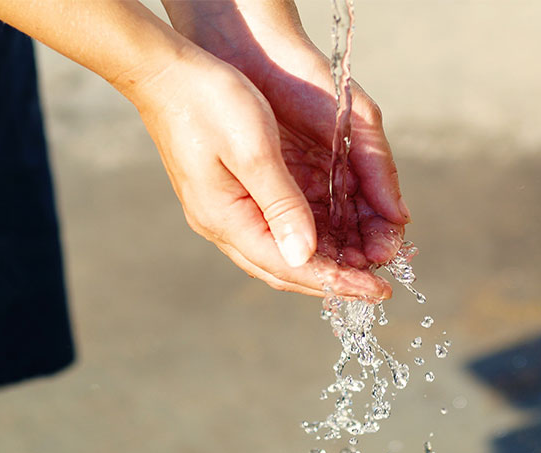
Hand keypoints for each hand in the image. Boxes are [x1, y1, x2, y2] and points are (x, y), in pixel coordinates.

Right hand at [128, 48, 392, 297]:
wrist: (164, 73)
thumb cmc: (209, 101)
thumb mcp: (254, 151)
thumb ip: (282, 205)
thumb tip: (306, 256)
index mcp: (226, 219)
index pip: (289, 267)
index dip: (336, 282)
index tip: (376, 291)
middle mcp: (221, 225)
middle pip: (284, 270)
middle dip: (332, 281)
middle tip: (375, 286)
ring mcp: (221, 212)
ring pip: (277, 254)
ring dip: (320, 263)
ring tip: (361, 266)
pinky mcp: (227, 196)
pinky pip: (271, 233)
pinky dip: (305, 241)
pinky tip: (329, 238)